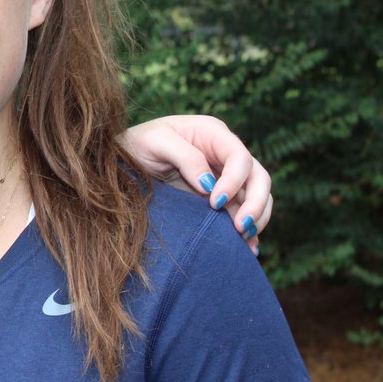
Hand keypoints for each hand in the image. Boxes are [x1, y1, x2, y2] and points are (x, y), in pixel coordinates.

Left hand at [121, 115, 271, 254]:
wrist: (124, 160)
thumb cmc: (138, 144)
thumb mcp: (155, 142)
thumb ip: (184, 157)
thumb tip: (208, 185)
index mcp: (213, 133)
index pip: (239, 157)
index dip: (235, 180)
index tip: (216, 202)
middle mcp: (225, 153)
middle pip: (258, 177)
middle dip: (256, 203)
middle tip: (241, 228)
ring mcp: (226, 175)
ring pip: (256, 195)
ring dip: (256, 218)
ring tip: (245, 239)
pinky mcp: (222, 195)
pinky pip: (244, 211)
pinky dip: (249, 228)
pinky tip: (248, 248)